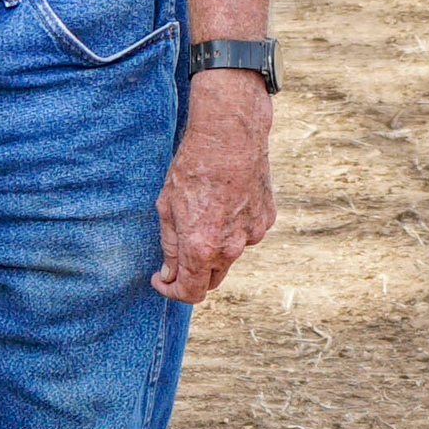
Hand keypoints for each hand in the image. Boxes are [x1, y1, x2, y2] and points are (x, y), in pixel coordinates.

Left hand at [153, 71, 275, 302]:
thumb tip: (169, 274)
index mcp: (202, 248)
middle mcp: (231, 248)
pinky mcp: (266, 220)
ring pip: (230, 256)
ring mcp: (253, 235)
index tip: (161, 279)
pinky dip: (233, 229)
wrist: (229, 136)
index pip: (190, 292)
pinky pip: (246, 235)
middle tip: (177, 254)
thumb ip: (170, 246)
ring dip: (214, 248)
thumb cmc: (192, 167)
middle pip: (211, 280)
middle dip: (192, 274)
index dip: (171, 291)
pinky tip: (224, 203)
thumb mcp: (167, 207)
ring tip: (203, 213)